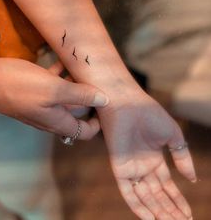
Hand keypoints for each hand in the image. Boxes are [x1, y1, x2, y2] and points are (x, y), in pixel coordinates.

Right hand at [0, 57, 107, 138]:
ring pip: (66, 97)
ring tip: (86, 68)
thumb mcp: (53, 89)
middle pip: (77, 113)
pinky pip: (53, 84)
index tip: (106, 105)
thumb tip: (106, 100)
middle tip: (99, 82)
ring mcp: (41, 103)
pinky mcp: (33, 91)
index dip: (98, 122)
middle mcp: (51, 115)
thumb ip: (80, 95)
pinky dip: (61, 75)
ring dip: (76, 84)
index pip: (85, 132)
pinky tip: (64, 60)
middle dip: (90, 99)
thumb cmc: (18, 86)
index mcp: (57, 120)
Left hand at [98, 82, 195, 219]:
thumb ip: (182, 157)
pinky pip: (128, 192)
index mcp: (154, 158)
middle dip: (169, 210)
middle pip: (157, 194)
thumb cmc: (149, 114)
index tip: (188, 215)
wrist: (128, 104)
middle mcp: (142, 165)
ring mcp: (131, 168)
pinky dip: (138, 207)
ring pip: (145, 196)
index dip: (177, 200)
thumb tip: (193, 179)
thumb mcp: (173, 136)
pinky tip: (151, 219)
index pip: (166, 185)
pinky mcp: (119, 167)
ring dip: (157, 211)